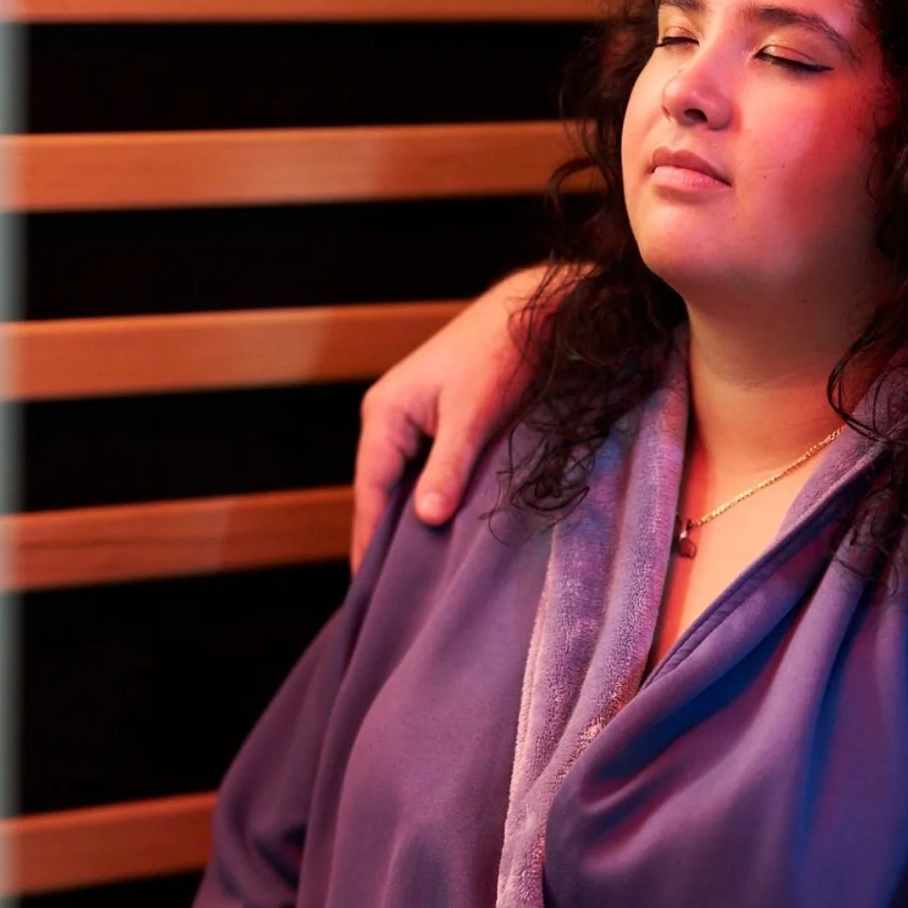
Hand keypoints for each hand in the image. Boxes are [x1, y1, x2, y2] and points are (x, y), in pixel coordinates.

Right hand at [351, 266, 548, 564]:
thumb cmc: (502, 353)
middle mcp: (389, 417)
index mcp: (384, 413)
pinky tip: (440, 533)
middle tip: (391, 597)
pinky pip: (425, 473)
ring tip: (413, 576)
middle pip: (380, 492)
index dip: (369, 541)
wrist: (537, 310)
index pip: (369, 492)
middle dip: (386, 538)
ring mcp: (413, 420)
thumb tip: (425, 521)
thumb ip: (448, 466)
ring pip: (404, 485)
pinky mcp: (439, 423)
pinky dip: (431, 503)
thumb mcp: (474, 414)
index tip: (370, 588)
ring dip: (411, 523)